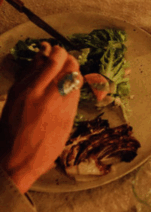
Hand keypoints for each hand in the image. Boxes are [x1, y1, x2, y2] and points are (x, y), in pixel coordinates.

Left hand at [0, 44, 81, 193]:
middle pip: (55, 59)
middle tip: (65, 56)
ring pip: (38, 60)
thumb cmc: (46, 147)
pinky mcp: (13, 91)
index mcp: (59, 100)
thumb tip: (74, 80)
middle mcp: (42, 91)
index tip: (75, 67)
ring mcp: (25, 89)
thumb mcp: (66, 123)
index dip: (74, 65)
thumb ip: (70, 98)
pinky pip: (26, 69)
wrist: (14, 160)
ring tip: (51, 51)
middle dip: (62, 55)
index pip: (71, 70)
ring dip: (47, 55)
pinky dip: (34, 63)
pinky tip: (38, 63)